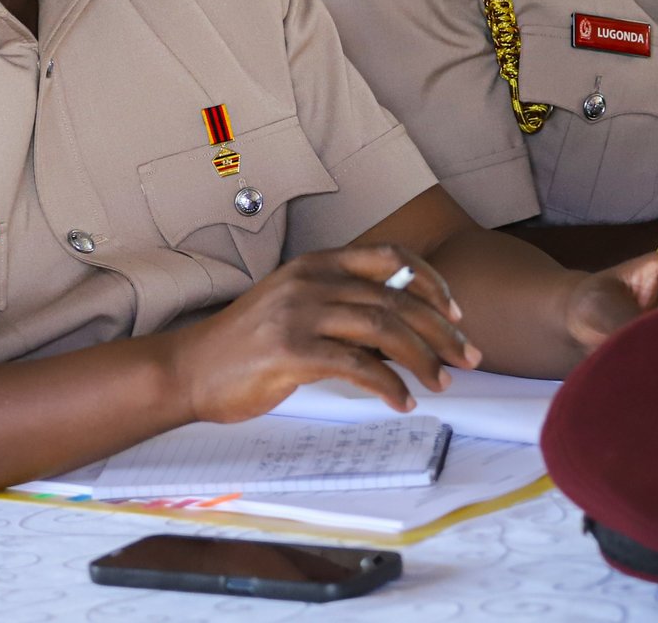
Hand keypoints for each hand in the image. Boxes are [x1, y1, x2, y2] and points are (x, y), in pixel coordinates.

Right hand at [173, 245, 478, 424]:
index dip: (430, 281)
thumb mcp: (296, 307)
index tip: (455, 311)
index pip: (390, 257)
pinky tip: (403, 401)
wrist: (188, 369)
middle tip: (469, 356)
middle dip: (441, 329)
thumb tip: (402, 327)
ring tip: (443, 382)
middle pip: (396, 298)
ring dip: (422, 358)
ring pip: (383, 328)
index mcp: (317, 263)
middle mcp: (312, 279)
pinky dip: (387, 385)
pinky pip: (356, 365)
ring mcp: (300, 312)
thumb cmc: (246, 345)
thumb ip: (342, 307)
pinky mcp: (290, 350)